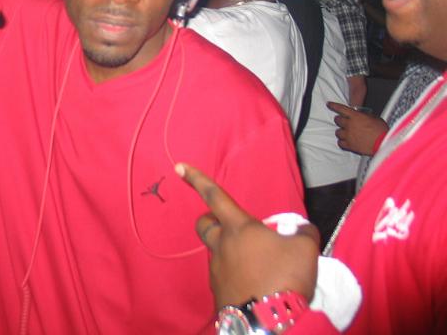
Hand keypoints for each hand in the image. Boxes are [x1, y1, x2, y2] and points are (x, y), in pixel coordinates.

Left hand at [175, 163, 318, 308]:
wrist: (269, 323)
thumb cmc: (284, 276)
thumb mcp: (305, 247)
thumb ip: (302, 232)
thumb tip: (300, 230)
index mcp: (238, 228)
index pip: (214, 195)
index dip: (197, 179)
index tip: (179, 166)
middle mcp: (221, 246)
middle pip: (204, 225)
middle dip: (211, 220)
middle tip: (231, 227)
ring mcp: (216, 271)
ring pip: (216, 253)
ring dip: (231, 253)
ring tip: (259, 266)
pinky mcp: (218, 294)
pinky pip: (224, 277)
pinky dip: (236, 277)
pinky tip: (255, 287)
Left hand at [327, 102, 387, 155]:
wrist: (383, 143)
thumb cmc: (381, 131)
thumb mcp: (374, 118)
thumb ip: (364, 115)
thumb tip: (361, 114)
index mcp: (356, 116)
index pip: (341, 108)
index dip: (333, 106)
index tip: (329, 104)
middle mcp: (349, 125)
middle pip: (337, 120)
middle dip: (340, 120)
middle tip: (344, 122)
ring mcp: (348, 135)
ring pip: (337, 132)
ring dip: (341, 131)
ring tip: (347, 133)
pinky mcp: (349, 145)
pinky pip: (340, 143)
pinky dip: (342, 142)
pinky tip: (347, 141)